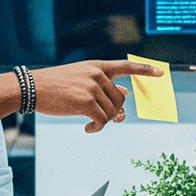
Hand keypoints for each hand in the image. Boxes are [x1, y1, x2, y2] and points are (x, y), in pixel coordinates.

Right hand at [31, 60, 163, 132]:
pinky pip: (103, 120)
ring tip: (91, 123)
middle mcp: (98, 74)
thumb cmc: (55, 85)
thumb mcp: (80, 78)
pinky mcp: (86, 102)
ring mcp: (92, 87)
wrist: (33, 87)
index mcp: (97, 66)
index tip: (162, 73)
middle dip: (114, 111)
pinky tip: (88, 129)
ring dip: (105, 122)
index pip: (126, 66)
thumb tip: (125, 94)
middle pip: (120, 99)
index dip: (145, 70)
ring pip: (112, 111)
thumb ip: (101, 84)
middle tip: (105, 119)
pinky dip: (98, 128)